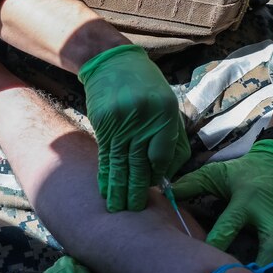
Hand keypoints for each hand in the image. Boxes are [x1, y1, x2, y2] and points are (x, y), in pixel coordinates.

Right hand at [78, 44, 188, 212]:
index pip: (161, 153)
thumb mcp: (167, 103)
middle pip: (140, 162)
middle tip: (136, 210)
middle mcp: (143, 116)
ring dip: (119, 187)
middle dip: (137, 189)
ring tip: (119, 208)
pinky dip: (105, 173)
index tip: (154, 186)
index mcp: (165, 110)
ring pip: (121, 162)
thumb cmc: (146, 85)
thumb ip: (170, 136)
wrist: (113, 61)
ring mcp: (121, 119)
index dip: (156, 173)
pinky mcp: (103, 122)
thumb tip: (166, 172)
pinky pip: (105, 154)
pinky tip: (105, 188)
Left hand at [172, 139, 272, 272]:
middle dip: (261, 268)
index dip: (219, 243)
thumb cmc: (245, 172)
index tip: (207, 263)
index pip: (231, 223)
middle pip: (270, 244)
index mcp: (247, 199)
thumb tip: (166, 193)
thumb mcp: (219, 173)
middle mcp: (270, 215)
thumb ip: (192, 183)